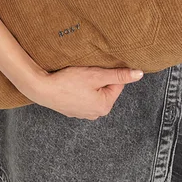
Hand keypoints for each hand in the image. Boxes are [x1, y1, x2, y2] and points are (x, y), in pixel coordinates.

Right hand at [23, 65, 144, 119]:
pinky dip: (79, 89)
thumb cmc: (68, 82)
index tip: (96, 68)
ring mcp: (83, 114)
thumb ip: (119, 75)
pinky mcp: (73, 110)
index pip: (117, 83)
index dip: (107, 72)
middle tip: (86, 72)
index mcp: (105, 106)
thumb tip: (139, 74)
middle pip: (105, 88)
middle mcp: (96, 114)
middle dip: (98, 78)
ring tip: (77, 78)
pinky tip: (71, 84)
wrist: (42, 89)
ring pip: (94, 92)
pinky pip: (83, 97)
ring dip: (89, 83)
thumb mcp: (96, 75)